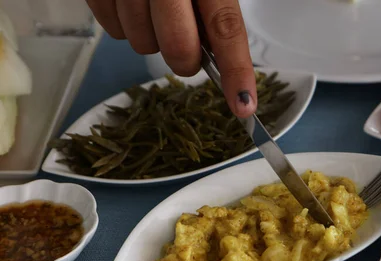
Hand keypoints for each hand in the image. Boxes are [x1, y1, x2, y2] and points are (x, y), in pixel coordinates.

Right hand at [86, 0, 256, 117]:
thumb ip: (216, 9)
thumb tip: (221, 55)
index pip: (225, 28)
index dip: (236, 71)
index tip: (244, 105)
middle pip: (178, 48)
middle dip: (184, 59)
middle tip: (186, 46)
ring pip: (141, 44)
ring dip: (151, 38)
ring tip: (153, 9)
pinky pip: (112, 31)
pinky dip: (124, 25)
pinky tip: (131, 3)